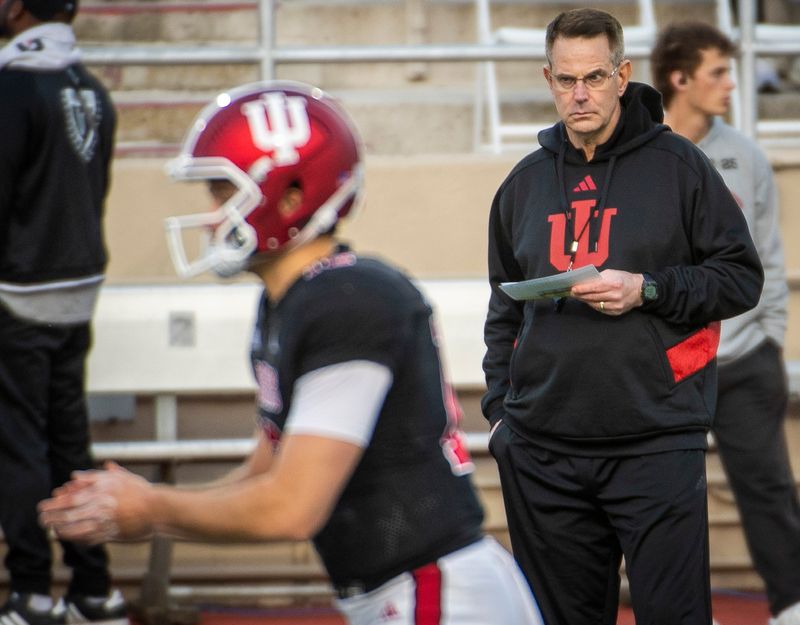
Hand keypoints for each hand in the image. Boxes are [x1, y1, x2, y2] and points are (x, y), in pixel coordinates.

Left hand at [38, 462, 154, 543]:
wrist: (157, 509)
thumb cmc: (140, 491)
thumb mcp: (120, 477)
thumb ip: (96, 476)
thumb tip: (75, 475)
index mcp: (102, 489)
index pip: (71, 497)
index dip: (55, 503)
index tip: (44, 506)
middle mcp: (101, 505)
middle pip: (69, 513)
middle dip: (52, 517)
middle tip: (42, 519)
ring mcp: (105, 521)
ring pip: (75, 527)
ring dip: (61, 529)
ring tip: (52, 529)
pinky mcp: (109, 534)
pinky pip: (87, 538)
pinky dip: (75, 538)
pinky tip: (68, 537)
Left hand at [570, 269, 643, 315]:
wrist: (639, 290)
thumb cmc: (623, 279)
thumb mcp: (611, 273)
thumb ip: (598, 278)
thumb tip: (583, 282)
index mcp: (614, 284)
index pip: (594, 287)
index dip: (583, 289)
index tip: (573, 289)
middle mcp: (615, 296)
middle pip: (593, 297)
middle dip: (581, 295)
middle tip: (572, 293)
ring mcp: (616, 306)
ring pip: (595, 305)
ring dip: (585, 301)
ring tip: (579, 297)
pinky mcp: (616, 312)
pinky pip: (601, 309)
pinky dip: (594, 305)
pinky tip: (589, 301)